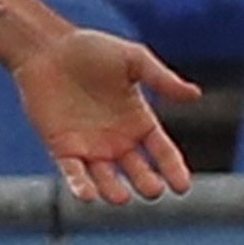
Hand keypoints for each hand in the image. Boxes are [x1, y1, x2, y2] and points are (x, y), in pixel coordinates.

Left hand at [13, 25, 205, 206]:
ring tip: (121, 197)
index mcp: (139, 121)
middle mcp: (117, 140)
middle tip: (152, 190)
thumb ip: (161, 79)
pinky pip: (72, 172)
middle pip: (137, 170)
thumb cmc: (91, 49)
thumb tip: (195, 95)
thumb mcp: (133, 60)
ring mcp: (89, 146)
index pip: (163, 152)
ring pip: (105, 178)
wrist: (47, 47)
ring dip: (113, 190)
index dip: (173, 169)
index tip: (182, 187)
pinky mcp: (62, 147)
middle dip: (145, 182)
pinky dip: (80, 185)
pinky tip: (88, 196)